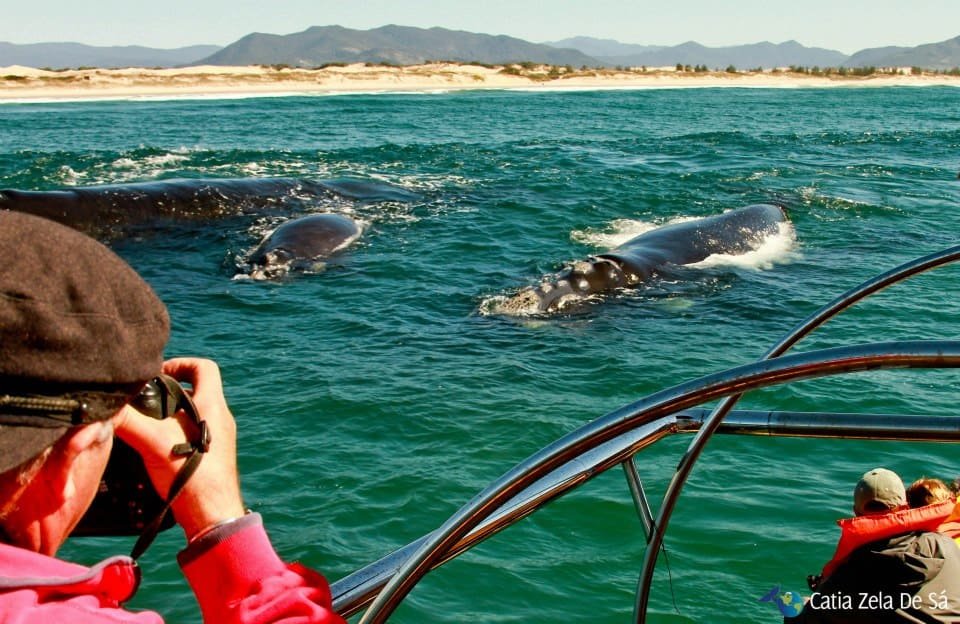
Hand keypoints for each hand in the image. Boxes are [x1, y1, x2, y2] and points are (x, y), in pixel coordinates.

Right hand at [115, 357, 246, 540]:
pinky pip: (191, 435)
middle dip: (167, 392)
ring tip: (142, 425)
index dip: (180, 363)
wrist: (212, 516)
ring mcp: (218, 439)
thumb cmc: (192, 476)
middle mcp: (219, 418)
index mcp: (212, 406)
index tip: (156, 375)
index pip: (204, 367)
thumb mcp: (154, 443)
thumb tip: (102, 408)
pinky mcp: (212, 458)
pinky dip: (172, 435)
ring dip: (168, 416)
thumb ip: (128, 421)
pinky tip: (151, 448)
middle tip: (142, 401)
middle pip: (194, 390)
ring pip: (191, 414)